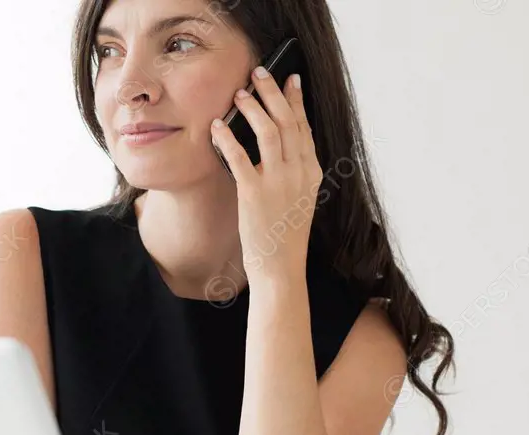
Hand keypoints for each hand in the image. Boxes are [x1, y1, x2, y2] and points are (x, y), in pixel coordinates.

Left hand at [210, 67, 319, 283]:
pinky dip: (227, 139)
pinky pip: (240, 158)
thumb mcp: (298, 198)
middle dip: (272, 92)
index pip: (304, 127)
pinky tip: (216, 127)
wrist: (281, 268)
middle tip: (259, 72)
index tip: (290, 79)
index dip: (296, 100)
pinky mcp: (254, 194)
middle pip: (287, 121)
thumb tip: (277, 143)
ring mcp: (278, 182)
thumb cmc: (284, 235)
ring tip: (238, 93)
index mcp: (311, 172)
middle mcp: (299, 172)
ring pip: (268, 132)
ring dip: (252, 108)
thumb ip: (293, 171)